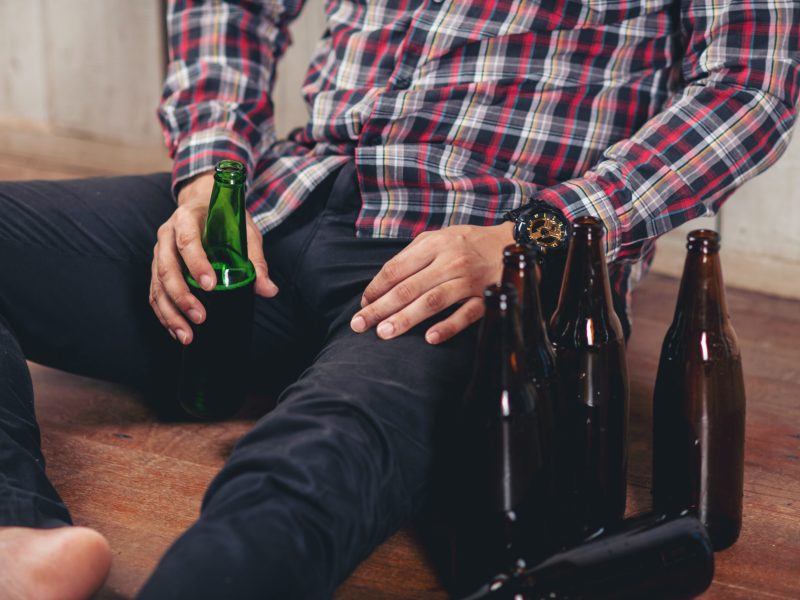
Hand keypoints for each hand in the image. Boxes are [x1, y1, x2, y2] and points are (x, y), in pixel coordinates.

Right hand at [149, 172, 277, 344]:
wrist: (203, 204)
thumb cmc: (225, 217)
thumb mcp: (244, 232)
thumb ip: (255, 261)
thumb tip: (268, 290)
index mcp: (187, 219)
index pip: (187, 241)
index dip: (196, 264)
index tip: (210, 285)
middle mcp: (167, 235)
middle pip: (166, 267)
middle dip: (182, 296)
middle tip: (200, 318)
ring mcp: (159, 252)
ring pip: (157, 285)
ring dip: (170, 312)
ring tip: (187, 335)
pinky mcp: (157, 268)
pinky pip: (155, 293)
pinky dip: (164, 314)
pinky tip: (177, 330)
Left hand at [350, 222, 514, 343]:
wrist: (516, 243)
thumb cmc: (469, 243)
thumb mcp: (440, 237)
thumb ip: (413, 255)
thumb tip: (382, 283)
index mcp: (434, 244)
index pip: (397, 268)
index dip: (376, 288)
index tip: (363, 305)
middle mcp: (450, 261)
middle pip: (409, 287)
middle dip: (381, 307)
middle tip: (360, 325)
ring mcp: (469, 280)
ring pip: (432, 301)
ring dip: (406, 318)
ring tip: (385, 333)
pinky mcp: (488, 296)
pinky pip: (466, 314)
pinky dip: (448, 326)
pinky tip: (430, 338)